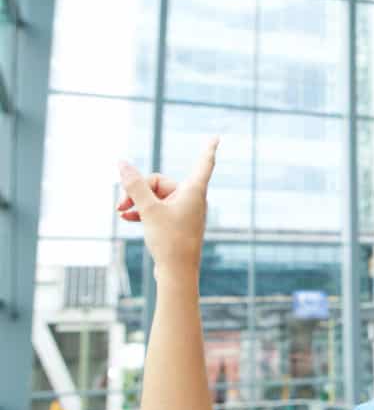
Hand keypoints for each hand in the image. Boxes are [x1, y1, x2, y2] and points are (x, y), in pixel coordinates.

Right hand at [116, 137, 219, 274]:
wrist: (177, 273)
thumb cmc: (169, 240)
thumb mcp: (147, 210)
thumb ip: (134, 185)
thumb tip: (122, 163)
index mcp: (194, 191)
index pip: (204, 163)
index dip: (208, 149)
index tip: (217, 136)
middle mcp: (192, 199)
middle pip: (161, 182)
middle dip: (139, 190)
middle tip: (119, 202)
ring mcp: (185, 212)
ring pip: (157, 197)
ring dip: (138, 201)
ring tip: (120, 211)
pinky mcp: (177, 224)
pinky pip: (159, 209)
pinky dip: (145, 211)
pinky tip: (127, 217)